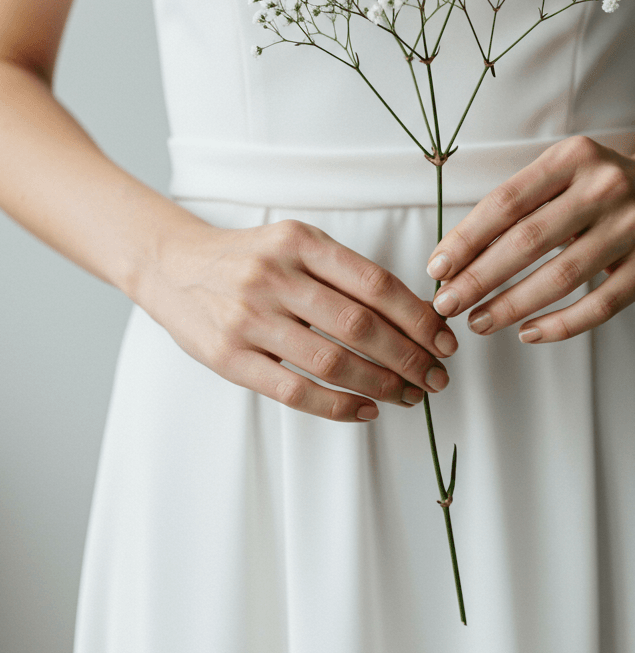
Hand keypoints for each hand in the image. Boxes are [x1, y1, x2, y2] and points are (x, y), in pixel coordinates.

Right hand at [138, 217, 456, 421]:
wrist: (171, 265)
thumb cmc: (248, 259)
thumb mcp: (294, 244)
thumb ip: (344, 272)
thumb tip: (415, 314)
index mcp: (300, 242)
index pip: (376, 284)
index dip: (418, 318)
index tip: (445, 341)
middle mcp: (275, 276)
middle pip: (360, 326)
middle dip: (409, 357)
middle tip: (436, 377)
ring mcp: (248, 317)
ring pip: (331, 361)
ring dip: (381, 385)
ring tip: (408, 396)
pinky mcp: (228, 356)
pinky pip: (293, 390)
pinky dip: (337, 406)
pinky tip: (365, 410)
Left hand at [426, 135, 634, 341]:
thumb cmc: (602, 188)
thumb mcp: (565, 174)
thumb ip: (519, 206)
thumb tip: (455, 258)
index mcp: (574, 157)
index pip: (507, 202)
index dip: (466, 238)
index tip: (437, 267)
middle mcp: (606, 186)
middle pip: (529, 241)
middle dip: (480, 277)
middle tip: (447, 304)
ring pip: (561, 277)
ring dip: (512, 306)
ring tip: (479, 322)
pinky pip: (600, 305)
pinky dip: (560, 325)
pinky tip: (528, 333)